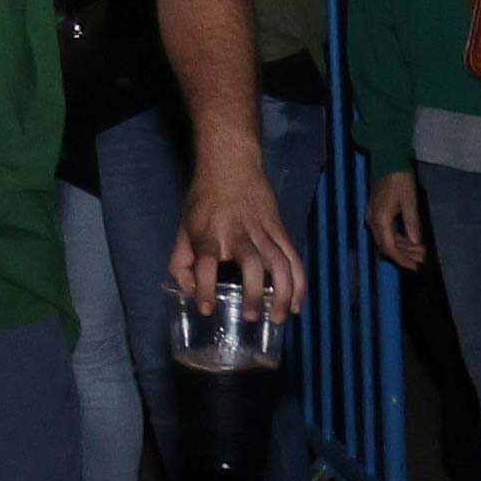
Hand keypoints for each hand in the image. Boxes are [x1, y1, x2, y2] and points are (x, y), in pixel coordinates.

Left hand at [172, 145, 308, 319]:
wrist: (231, 163)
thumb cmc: (205, 199)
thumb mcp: (184, 226)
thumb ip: (181, 261)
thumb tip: (187, 293)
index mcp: (208, 232)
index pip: (204, 261)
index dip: (204, 286)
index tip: (206, 308)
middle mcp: (236, 232)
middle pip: (249, 263)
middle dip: (252, 292)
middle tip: (250, 317)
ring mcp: (262, 230)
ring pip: (279, 263)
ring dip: (282, 292)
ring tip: (278, 317)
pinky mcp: (280, 228)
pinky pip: (294, 257)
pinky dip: (299, 282)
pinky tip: (296, 303)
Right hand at [367, 170, 427, 270]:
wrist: (388, 162)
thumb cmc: (400, 181)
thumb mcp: (410, 201)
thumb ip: (412, 223)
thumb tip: (415, 243)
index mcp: (380, 218)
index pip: (389, 247)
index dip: (402, 259)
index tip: (415, 267)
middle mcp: (373, 220)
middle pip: (386, 246)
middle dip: (404, 256)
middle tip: (422, 260)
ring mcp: (373, 217)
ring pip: (386, 240)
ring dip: (402, 248)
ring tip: (420, 252)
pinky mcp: (377, 214)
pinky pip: (386, 233)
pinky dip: (399, 240)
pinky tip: (412, 242)